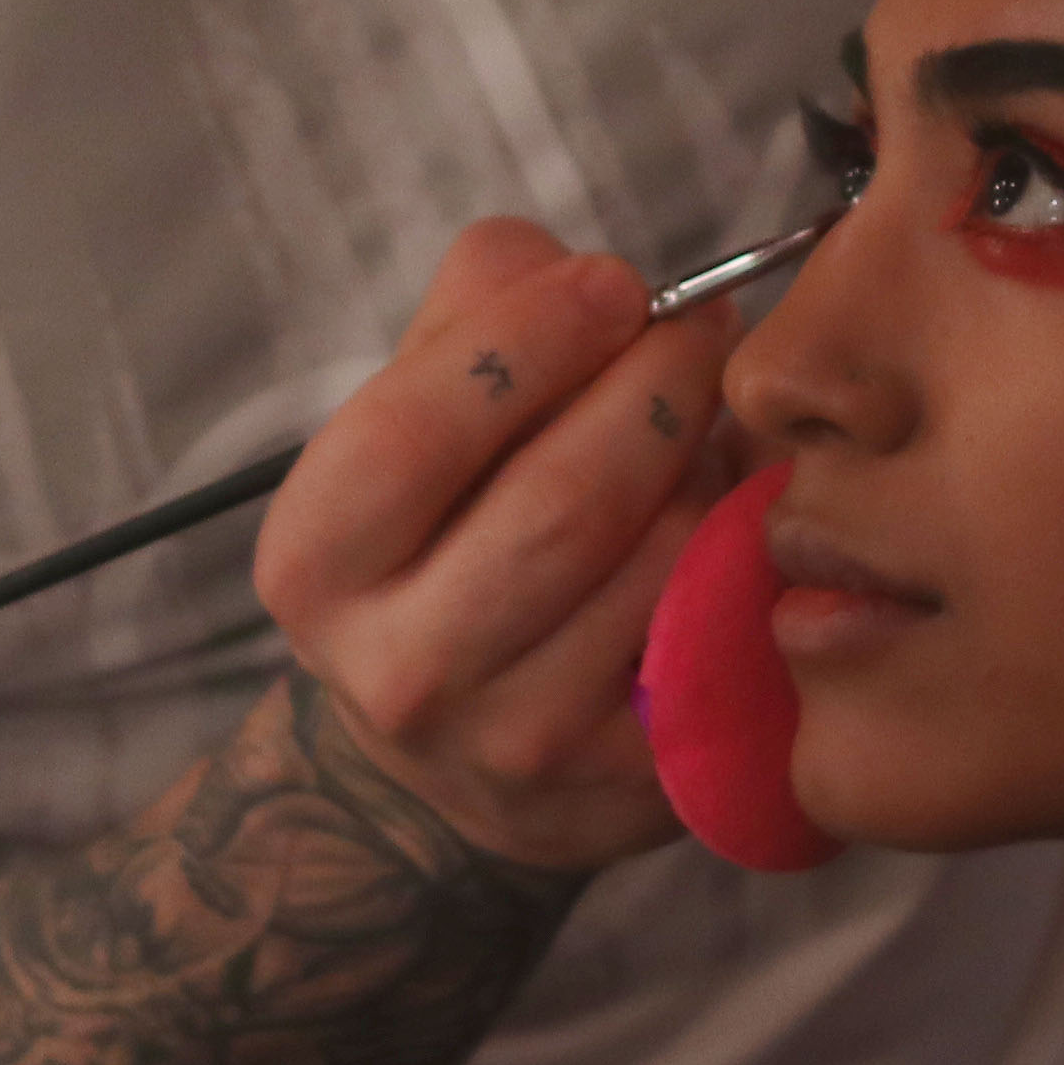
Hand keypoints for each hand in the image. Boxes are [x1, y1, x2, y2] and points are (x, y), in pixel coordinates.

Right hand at [252, 219, 728, 870]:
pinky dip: (747, 548)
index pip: (415, 429)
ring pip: (658, 564)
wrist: (447, 754)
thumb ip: (479, 314)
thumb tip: (584, 275)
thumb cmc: (440, 536)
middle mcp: (398, 673)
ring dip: (710, 467)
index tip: (613, 281)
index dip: (529, 337)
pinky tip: (742, 505)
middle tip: (702, 327)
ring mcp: (515, 745)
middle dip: (653, 387)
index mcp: (316, 563)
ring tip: (713, 420)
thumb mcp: (413, 419)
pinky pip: (720, 633)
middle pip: (560, 500)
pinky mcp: (622, 788)